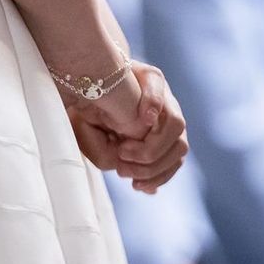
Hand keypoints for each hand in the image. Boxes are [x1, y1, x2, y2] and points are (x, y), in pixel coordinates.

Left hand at [66, 63, 187, 192]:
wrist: (93, 104)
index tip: (143, 119)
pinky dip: (158, 177)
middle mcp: (164, 98)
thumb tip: (118, 159)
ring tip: (127, 175)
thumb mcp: (83, 113)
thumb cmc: (88, 106)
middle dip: (151, 147)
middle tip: (122, 154)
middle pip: (175, 123)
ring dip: (155, 167)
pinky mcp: (168, 144)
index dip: (153, 103)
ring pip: (179, 147)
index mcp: (144, 78)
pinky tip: (138, 185)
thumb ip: (98, 134)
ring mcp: (170, 123)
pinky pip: (174, 163)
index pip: (156, 84)